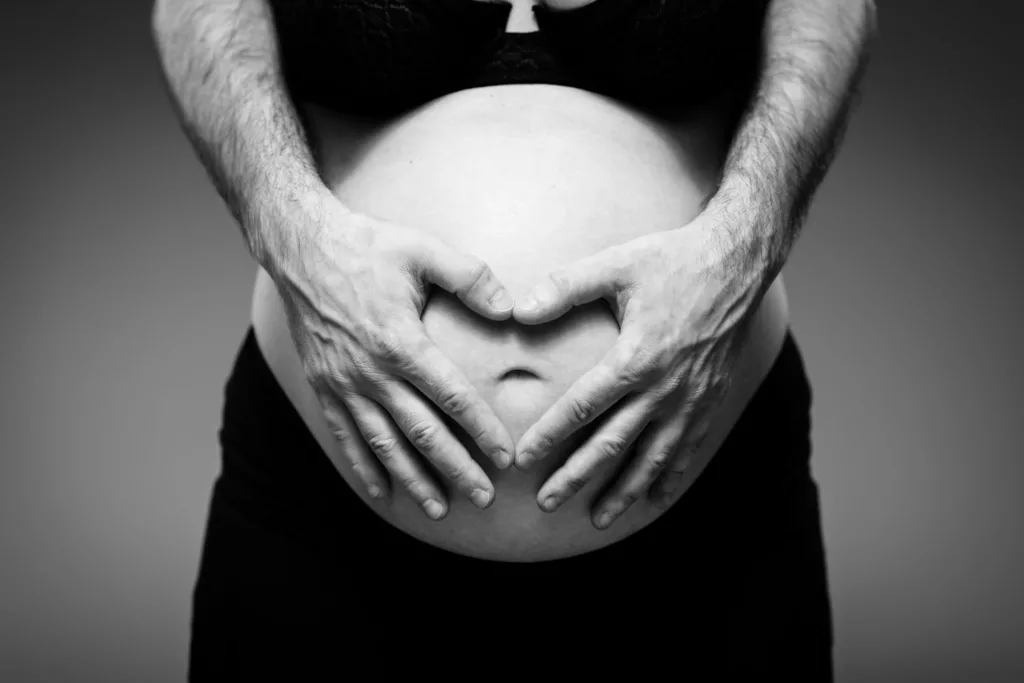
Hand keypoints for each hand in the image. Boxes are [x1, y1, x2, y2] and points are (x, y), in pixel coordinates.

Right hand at [271, 194, 516, 519]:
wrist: (301, 248)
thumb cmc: (368, 246)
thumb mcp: (424, 249)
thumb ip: (471, 277)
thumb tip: (511, 308)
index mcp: (401, 341)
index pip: (451, 397)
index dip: (481, 429)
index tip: (506, 457)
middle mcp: (371, 372)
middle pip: (421, 432)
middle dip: (455, 468)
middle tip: (485, 499)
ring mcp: (344, 383)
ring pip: (384, 444)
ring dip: (413, 480)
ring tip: (439, 509)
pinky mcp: (323, 386)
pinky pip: (346, 436)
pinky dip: (364, 467)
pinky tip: (381, 492)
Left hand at [512, 209, 764, 528]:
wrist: (738, 263)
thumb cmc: (673, 260)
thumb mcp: (616, 264)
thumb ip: (565, 287)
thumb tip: (518, 309)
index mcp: (636, 356)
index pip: (583, 406)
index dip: (551, 434)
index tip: (524, 459)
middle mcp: (664, 387)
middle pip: (613, 443)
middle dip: (578, 476)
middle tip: (547, 504)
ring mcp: (691, 399)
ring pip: (652, 458)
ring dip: (624, 491)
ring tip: (597, 520)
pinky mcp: (710, 400)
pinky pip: (687, 449)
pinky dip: (669, 478)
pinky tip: (654, 501)